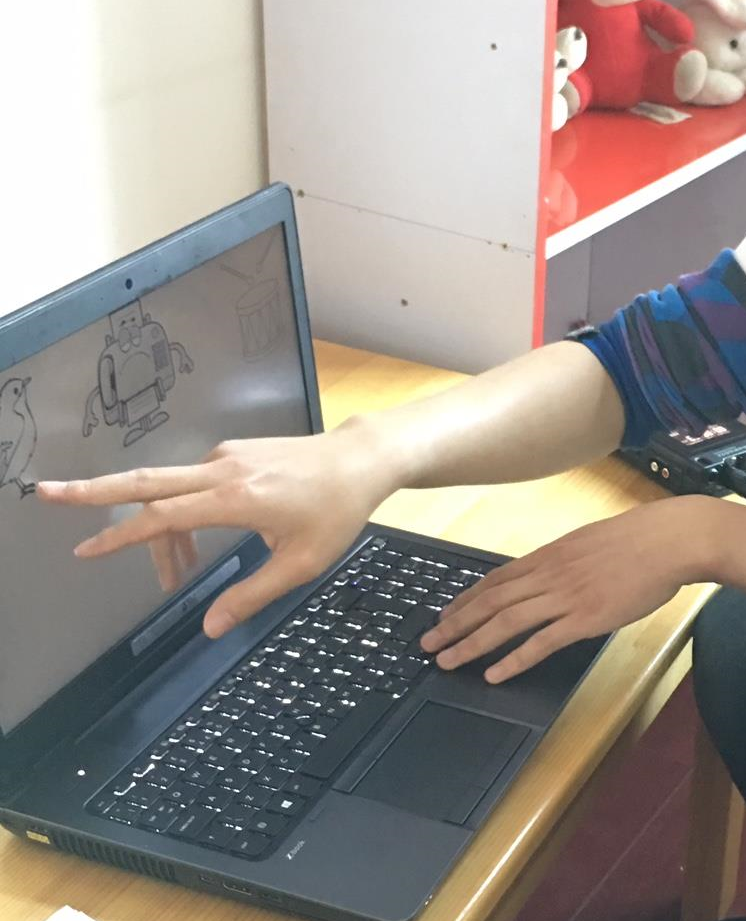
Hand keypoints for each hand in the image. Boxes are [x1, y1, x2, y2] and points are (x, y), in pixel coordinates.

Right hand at [36, 418, 397, 637]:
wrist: (361, 458)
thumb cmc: (337, 511)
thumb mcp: (302, 563)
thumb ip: (253, 595)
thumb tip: (210, 628)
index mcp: (235, 498)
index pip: (163, 516)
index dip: (121, 537)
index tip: (85, 552)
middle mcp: (222, 470)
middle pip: (145, 480)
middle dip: (94, 490)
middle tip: (46, 493)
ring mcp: (226, 457)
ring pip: (170, 490)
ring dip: (158, 530)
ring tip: (173, 574)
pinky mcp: (234, 453)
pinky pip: (191, 482)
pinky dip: (180, 512)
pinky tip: (194, 541)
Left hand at [421, 496, 724, 683]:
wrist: (670, 540)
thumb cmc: (641, 540)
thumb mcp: (592, 542)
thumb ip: (567, 559)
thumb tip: (553, 571)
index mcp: (551, 554)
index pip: (496, 579)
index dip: (465, 599)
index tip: (444, 615)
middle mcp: (550, 573)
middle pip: (490, 601)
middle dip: (455, 624)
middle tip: (428, 643)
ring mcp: (566, 596)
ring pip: (506, 622)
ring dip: (472, 643)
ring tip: (448, 661)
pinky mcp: (586, 617)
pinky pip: (541, 642)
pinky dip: (514, 659)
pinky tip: (495, 673)